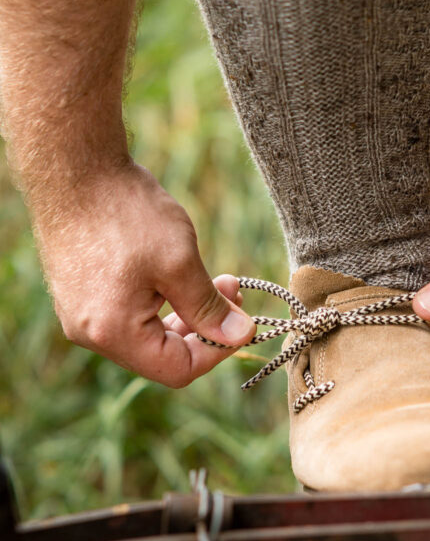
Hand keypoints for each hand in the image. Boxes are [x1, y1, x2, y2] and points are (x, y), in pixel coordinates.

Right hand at [36, 162, 254, 385]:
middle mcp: (90, 333)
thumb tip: (240, 336)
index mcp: (114, 333)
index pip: (178, 370)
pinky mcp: (80, 295)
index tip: (244, 321)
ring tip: (215, 278)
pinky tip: (177, 273)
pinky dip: (159, 302)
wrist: (75, 170)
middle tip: (233, 290)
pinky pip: (127, 314)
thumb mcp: (180, 261)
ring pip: (145, 335)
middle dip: (204, 328)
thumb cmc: (127, 213)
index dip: (218, 351)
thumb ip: (209, 307)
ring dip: (185, 313)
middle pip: (160, 355)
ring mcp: (80, 314)